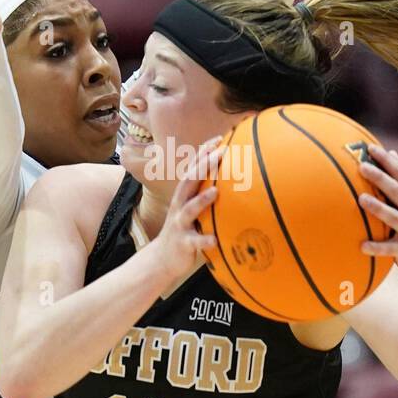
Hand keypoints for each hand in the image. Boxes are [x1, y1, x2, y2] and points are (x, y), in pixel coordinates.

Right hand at [152, 138, 222, 280]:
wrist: (162, 258)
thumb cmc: (185, 230)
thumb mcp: (193, 209)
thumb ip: (206, 195)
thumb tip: (235, 182)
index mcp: (184, 195)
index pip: (193, 168)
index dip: (203, 152)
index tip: (219, 138)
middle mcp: (179, 205)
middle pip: (189, 182)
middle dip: (203, 166)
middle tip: (220, 153)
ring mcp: (179, 224)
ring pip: (189, 209)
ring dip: (202, 199)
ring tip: (216, 191)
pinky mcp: (183, 243)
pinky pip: (194, 241)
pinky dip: (204, 240)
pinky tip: (214, 240)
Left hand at [358, 145, 397, 280]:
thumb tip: (391, 152)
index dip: (387, 161)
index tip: (370, 148)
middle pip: (397, 192)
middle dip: (380, 178)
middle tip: (362, 167)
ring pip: (394, 218)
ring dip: (378, 208)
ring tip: (361, 199)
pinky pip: (389, 249)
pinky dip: (376, 248)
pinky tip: (361, 246)